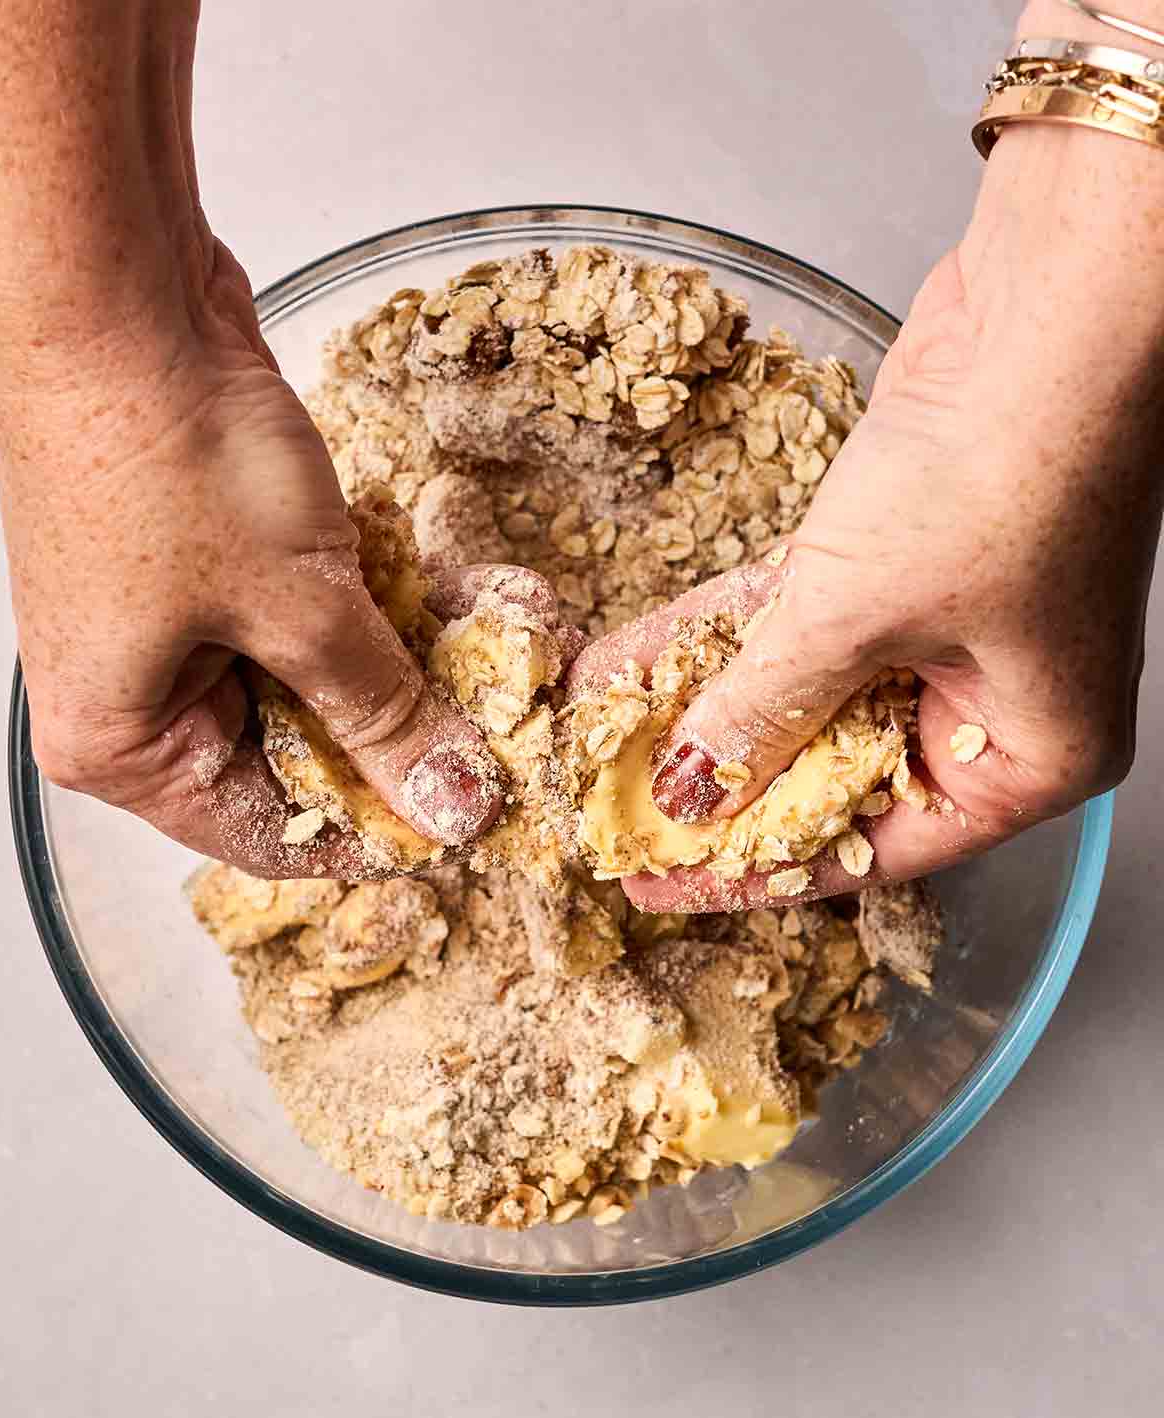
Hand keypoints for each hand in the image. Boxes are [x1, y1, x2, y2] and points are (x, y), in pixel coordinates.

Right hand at [0, 243, 503, 876]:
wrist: (117, 285)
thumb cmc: (169, 451)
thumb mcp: (300, 608)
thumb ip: (383, 714)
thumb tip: (450, 803)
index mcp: (121, 745)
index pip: (274, 836)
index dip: (382, 830)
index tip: (473, 815)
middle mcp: (132, 697)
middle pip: (296, 755)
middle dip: (401, 724)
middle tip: (496, 716)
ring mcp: (164, 624)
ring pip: (309, 675)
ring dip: (395, 653)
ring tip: (485, 634)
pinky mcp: (199, 559)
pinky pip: (299, 609)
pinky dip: (364, 597)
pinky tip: (436, 580)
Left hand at [572, 129, 1163, 914]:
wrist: (1049, 300)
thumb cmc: (1004, 469)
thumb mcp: (858, 617)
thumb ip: (765, 709)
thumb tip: (691, 789)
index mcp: (1032, 758)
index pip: (875, 848)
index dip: (758, 872)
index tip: (663, 883)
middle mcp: (996, 702)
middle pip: (835, 772)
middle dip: (722, 781)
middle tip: (620, 812)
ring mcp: (952, 626)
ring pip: (807, 690)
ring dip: (705, 703)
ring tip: (602, 739)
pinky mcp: (907, 558)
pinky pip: (801, 619)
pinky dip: (723, 634)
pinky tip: (631, 657)